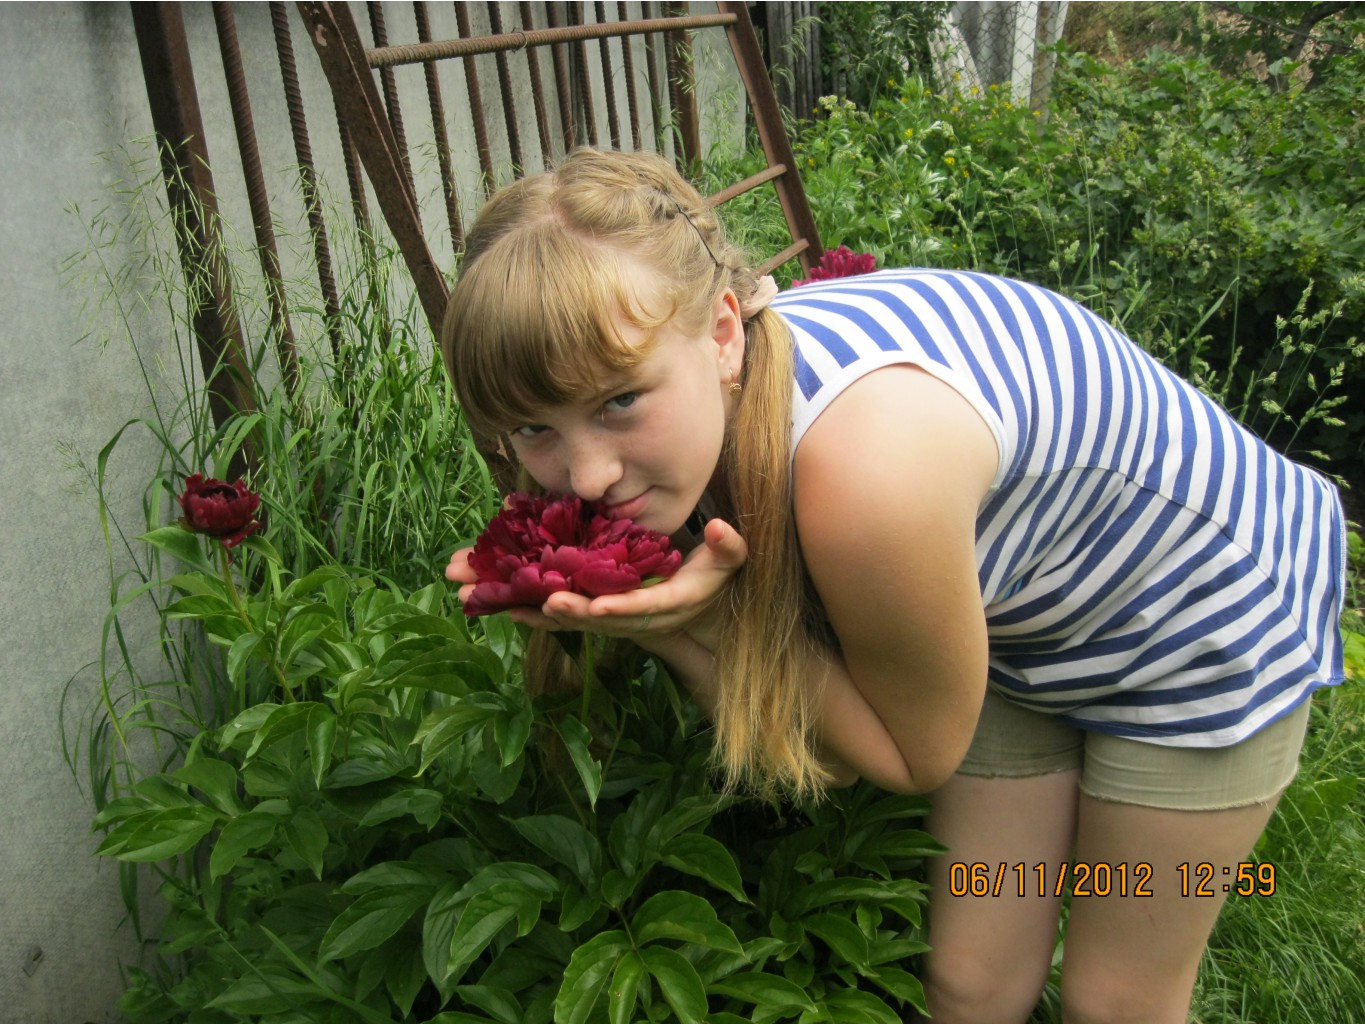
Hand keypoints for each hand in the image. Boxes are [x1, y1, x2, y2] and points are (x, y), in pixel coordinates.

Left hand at [445, 520, 747, 649]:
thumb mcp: (728, 560)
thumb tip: (721, 530)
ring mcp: (610, 616)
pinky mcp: (592, 609)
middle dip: (566, 611)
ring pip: (568, 616)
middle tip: (542, 603)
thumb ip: (728, 547)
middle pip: (595, 617)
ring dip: (531, 609)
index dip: (620, 608)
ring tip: (497, 600)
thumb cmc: (713, 574)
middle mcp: (633, 617)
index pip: (642, 609)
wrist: (699, 604)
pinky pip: (558, 610)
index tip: (597, 606)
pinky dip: (529, 606)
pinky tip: (498, 601)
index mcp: (666, 605)